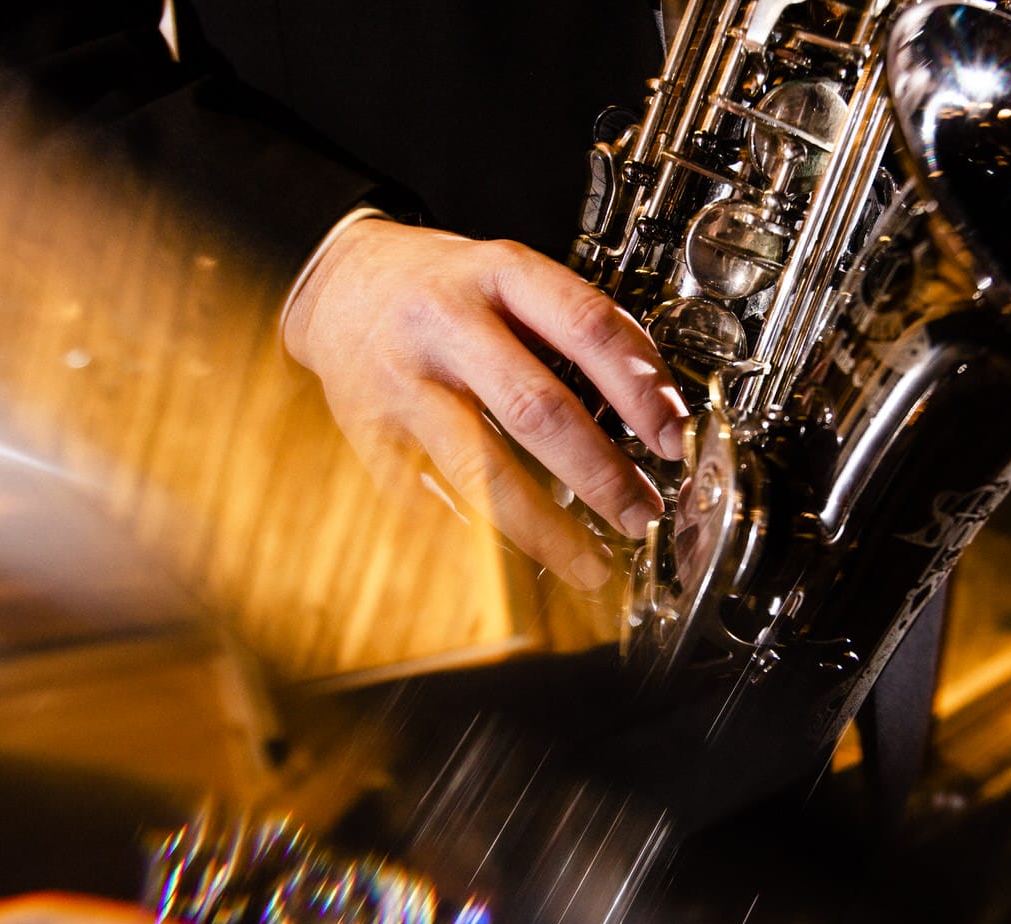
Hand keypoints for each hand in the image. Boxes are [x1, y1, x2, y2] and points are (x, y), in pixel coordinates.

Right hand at [282, 218, 688, 589]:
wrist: (338, 286)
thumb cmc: (443, 288)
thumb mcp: (512, 278)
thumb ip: (577, 327)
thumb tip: (654, 405)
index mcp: (497, 273)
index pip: (585, 327)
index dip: (638, 387)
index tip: (672, 438)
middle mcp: (447, 324)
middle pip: (536, 408)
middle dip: (600, 474)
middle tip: (641, 513)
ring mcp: (404, 384)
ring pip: (482, 469)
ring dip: (548, 528)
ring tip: (593, 563)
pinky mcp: (371, 436)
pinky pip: (434, 499)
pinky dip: (483, 537)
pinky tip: (523, 562)